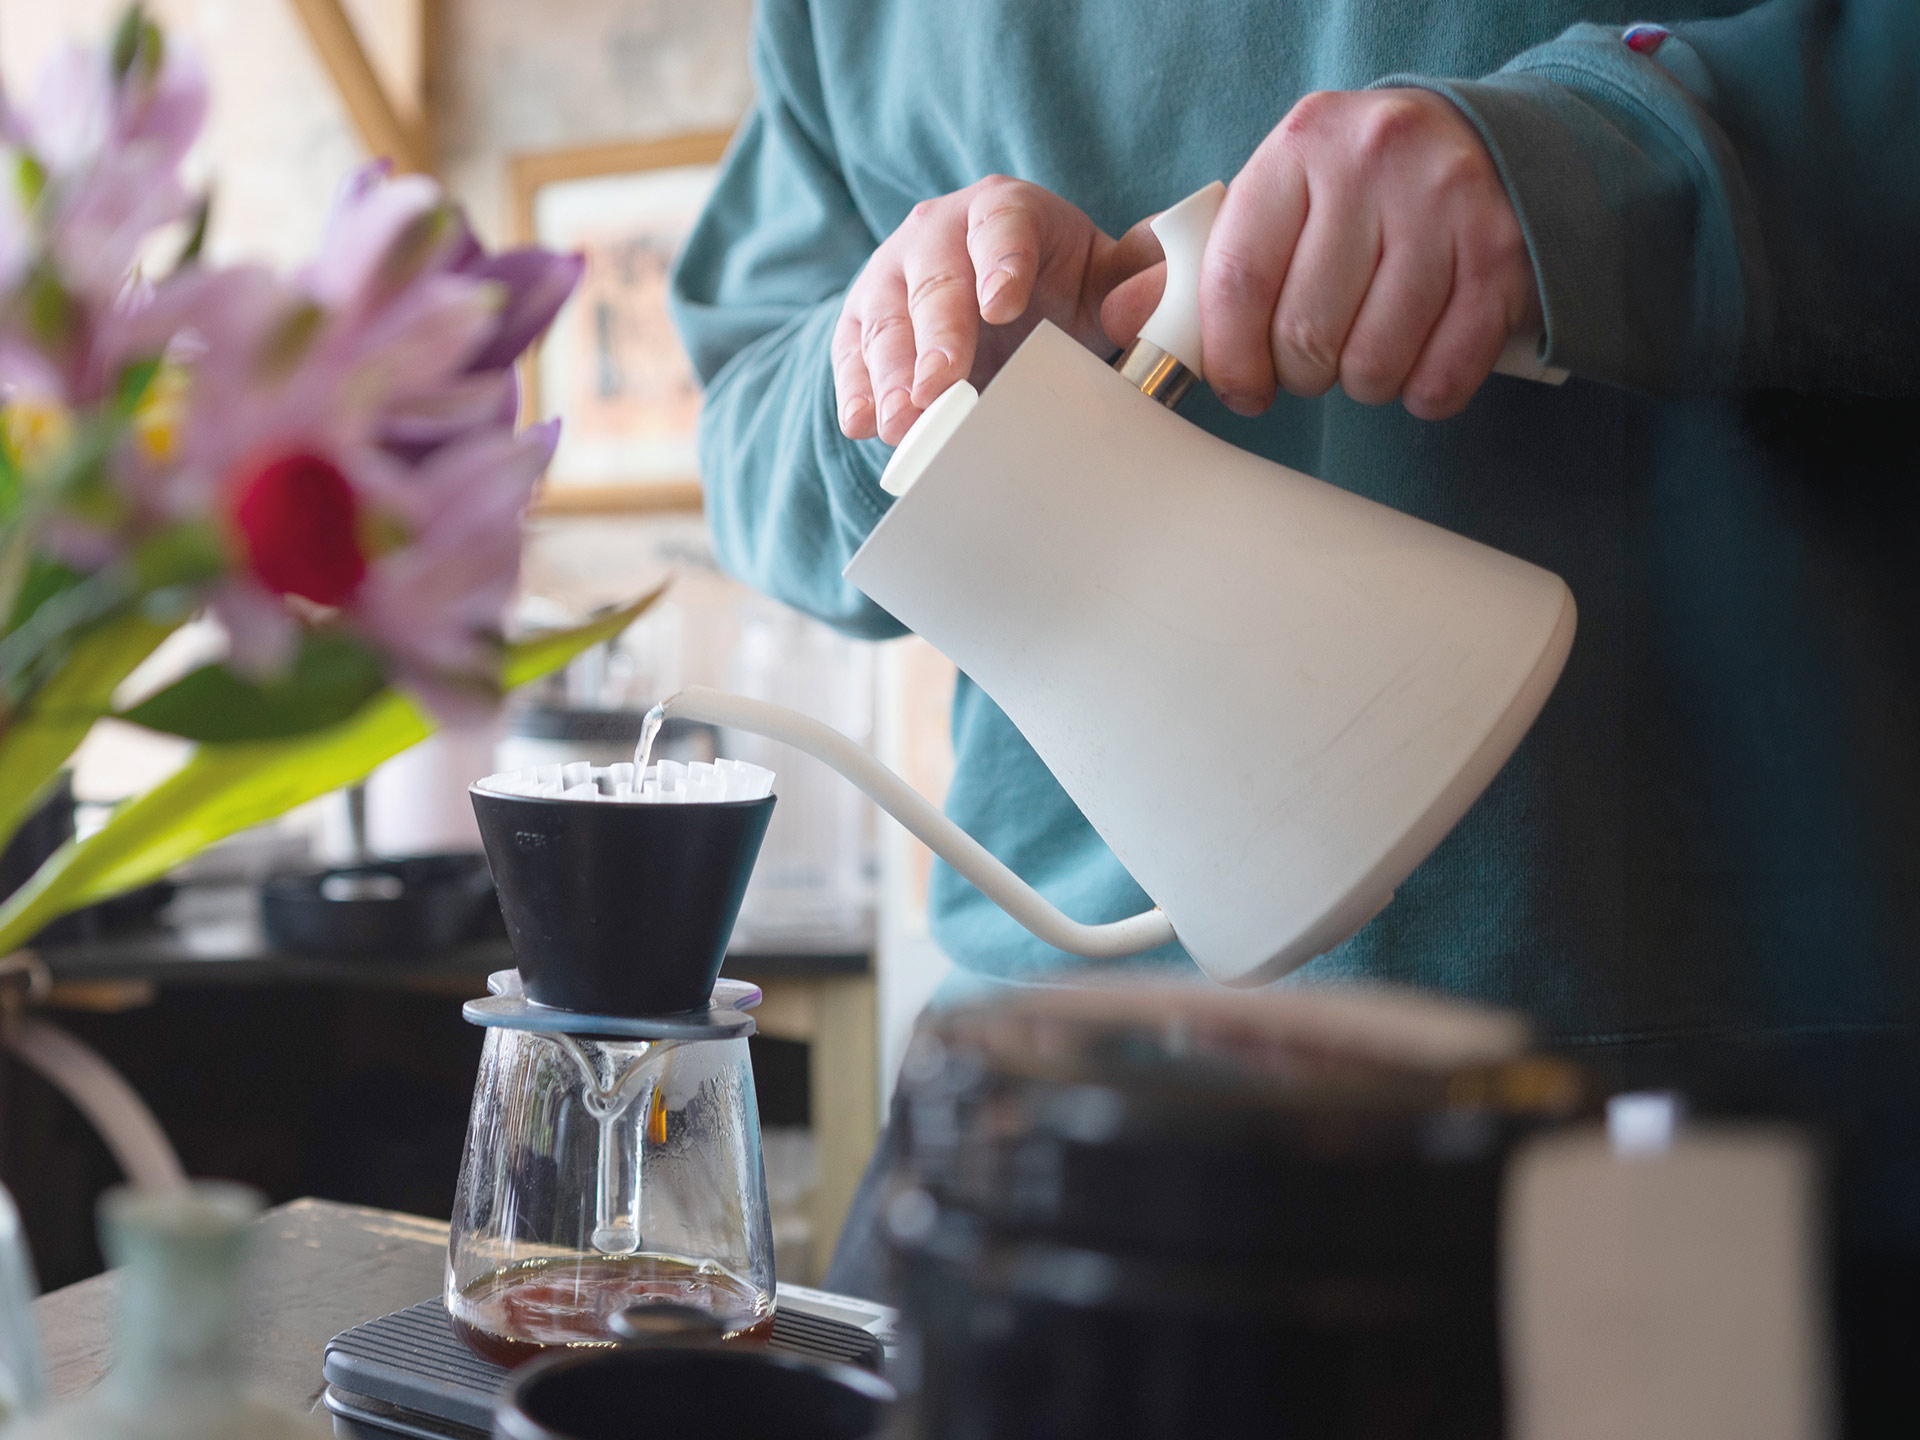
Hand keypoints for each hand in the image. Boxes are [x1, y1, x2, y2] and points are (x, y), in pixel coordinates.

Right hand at [834, 176, 1157, 443]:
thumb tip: (1150, 297)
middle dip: (936, 337)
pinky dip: (856, 389)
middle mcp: (939, 231)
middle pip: (934, 280)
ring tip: (901, 421)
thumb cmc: (1059, 288)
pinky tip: (862, 423)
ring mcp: (893, 273)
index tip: (1002, 307)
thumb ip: (1139, 277)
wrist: (1008, 299)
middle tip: (941, 386)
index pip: (1002, 227)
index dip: (1001, 264)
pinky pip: (852, 352)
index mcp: (1005, 210)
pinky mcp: (862, 320)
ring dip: (890, 374)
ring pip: (885, 319)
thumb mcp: (1106, 275)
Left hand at [1104, 89, 1540, 420]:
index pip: (1237, 279)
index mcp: (1298, 149)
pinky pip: (1443, 373)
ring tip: (1362, 355)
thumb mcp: (1273, 204)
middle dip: (1298, 375)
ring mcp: (1446, 205)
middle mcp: (1373, 163)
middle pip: (1305, 333)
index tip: (1239, 389)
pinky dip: (1422, 393)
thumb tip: (1119, 323)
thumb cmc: (1355, 191)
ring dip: (1360, 385)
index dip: (1228, 358)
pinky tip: (1416, 365)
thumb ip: (1198, 266)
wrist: (1479, 144)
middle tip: (1308, 365)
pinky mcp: (1504, 254)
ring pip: (1373, 361)